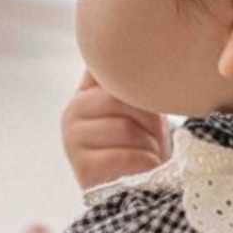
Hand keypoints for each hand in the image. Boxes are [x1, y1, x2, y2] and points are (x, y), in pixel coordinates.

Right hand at [61, 69, 171, 190]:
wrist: (135, 187)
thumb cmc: (142, 141)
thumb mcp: (140, 106)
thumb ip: (133, 81)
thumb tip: (140, 45)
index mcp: (86, 91)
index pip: (111, 72)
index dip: (141, 89)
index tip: (156, 103)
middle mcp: (72, 111)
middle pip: (119, 99)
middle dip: (150, 118)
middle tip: (160, 134)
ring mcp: (73, 139)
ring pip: (124, 127)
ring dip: (150, 143)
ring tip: (154, 152)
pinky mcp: (83, 167)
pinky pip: (122, 156)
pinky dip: (145, 162)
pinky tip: (150, 167)